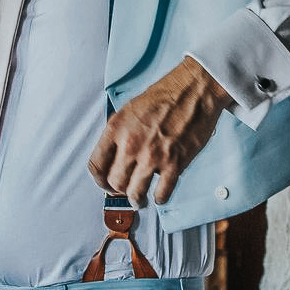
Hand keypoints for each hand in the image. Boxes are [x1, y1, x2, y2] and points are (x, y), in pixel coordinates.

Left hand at [89, 57, 232, 206]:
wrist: (194, 90)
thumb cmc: (165, 95)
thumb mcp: (130, 109)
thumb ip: (119, 133)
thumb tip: (115, 155)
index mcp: (116, 129)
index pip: (96, 165)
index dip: (99, 180)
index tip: (105, 184)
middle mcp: (131, 144)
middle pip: (114, 182)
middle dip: (119, 190)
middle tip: (125, 190)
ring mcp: (153, 156)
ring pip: (134, 192)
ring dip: (136, 200)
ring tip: (139, 200)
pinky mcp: (175, 163)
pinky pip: (162, 192)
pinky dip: (159, 198)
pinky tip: (159, 195)